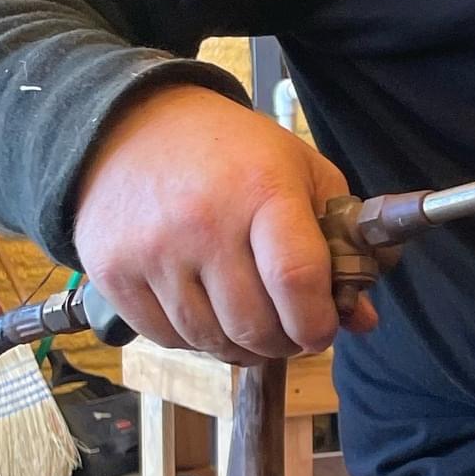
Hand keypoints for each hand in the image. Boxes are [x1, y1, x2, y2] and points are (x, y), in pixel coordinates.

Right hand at [73, 83, 377, 363]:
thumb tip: (361, 319)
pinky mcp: (113, 274)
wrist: (135, 128)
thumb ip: (341, 243)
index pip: (296, 277)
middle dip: (285, 342)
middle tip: (292, 331)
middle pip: (253, 323)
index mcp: (262, 190)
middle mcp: (204, 224)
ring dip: (242, 347)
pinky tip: (210, 312)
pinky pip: (166, 338)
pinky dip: (197, 340)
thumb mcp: (302, 173)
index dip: (318, 321)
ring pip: (210, 339)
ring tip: (254, 324)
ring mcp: (153, 252)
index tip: (325, 328)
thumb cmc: (235, 152)